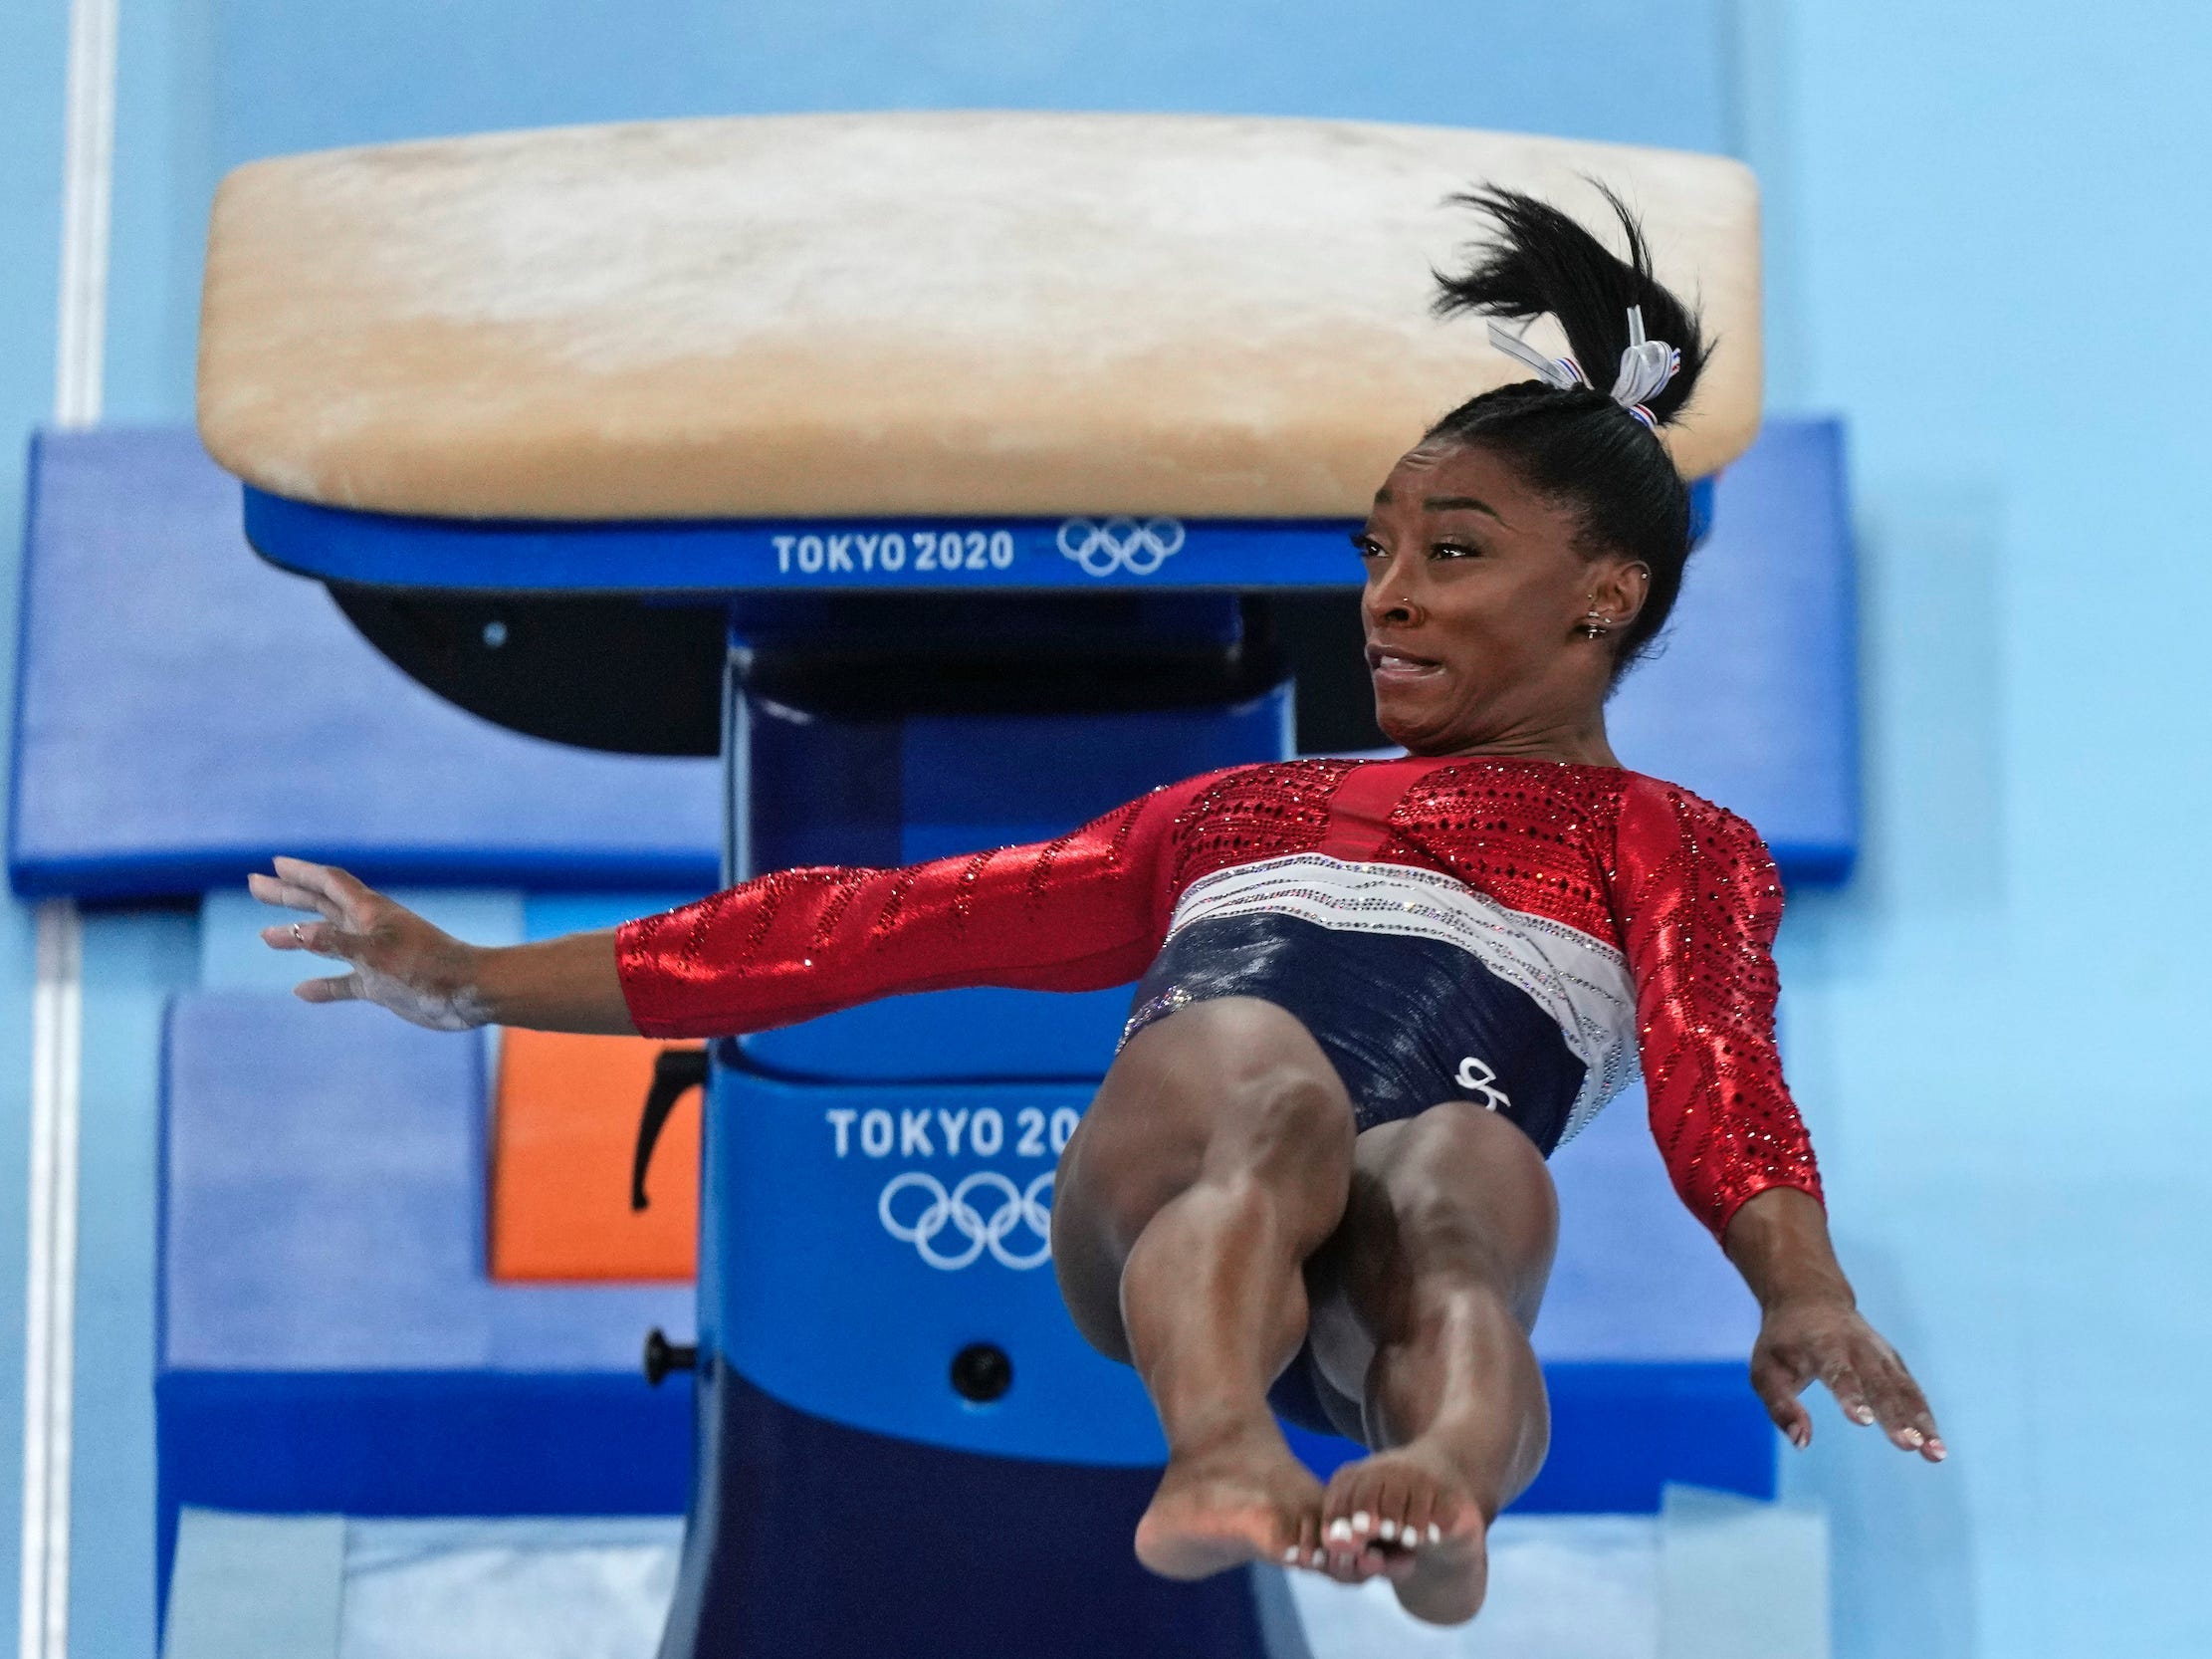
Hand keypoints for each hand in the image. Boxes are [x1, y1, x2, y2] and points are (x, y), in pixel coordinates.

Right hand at [249, 857, 488, 1031]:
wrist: (469, 993)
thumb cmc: (428, 969)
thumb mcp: (378, 955)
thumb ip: (339, 944)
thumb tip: (298, 934)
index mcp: (371, 912)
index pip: (329, 883)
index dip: (301, 872)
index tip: (272, 864)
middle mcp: (371, 929)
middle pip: (322, 904)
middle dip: (289, 895)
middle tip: (254, 885)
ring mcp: (376, 956)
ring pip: (328, 941)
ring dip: (298, 938)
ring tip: (265, 937)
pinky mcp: (382, 983)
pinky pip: (344, 982)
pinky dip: (323, 985)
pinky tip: (301, 991)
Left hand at [1750, 1293, 1944, 1461]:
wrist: (1810, 1299)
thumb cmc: (1783, 1342)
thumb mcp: (1765, 1369)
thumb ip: (1780, 1406)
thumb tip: (1801, 1443)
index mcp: (1823, 1346)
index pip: (1839, 1373)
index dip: (1851, 1396)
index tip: (1863, 1421)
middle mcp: (1858, 1348)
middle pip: (1879, 1385)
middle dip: (1895, 1416)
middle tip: (1910, 1445)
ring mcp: (1881, 1355)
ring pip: (1904, 1389)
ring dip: (1921, 1421)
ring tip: (1935, 1454)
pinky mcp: (1894, 1364)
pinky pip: (1913, 1392)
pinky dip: (1926, 1417)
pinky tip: (1936, 1447)